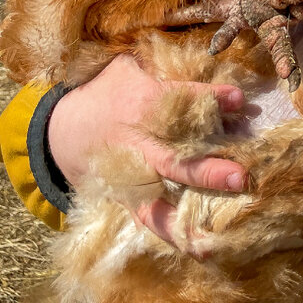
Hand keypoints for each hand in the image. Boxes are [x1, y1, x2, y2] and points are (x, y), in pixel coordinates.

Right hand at [47, 54, 247, 243]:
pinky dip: (173, 234)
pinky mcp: (127, 197)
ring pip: (162, 197)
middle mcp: (138, 143)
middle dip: (208, 169)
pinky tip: (203, 249)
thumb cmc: (104, 92)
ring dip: (193, 210)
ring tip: (226, 226)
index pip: (181, 101)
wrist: (59, 131)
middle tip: (243, 176)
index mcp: (141, 104)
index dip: (212, 100)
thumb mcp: (126, 66)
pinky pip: (149, 219)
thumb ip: (160, 63)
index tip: (240, 100)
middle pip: (174, 158)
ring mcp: (132, 175)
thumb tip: (205, 53)